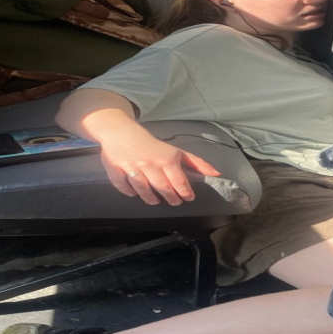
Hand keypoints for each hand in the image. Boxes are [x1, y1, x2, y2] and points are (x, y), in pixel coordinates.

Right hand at [99, 133, 220, 205]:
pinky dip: (130, 192)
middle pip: (163, 189)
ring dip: (151, 199)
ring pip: (144, 191)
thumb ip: (196, 163)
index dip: (185, 193)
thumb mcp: (176, 151)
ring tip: (156, 199)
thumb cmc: (151, 145)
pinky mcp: (116, 170)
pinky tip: (136, 192)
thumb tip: (216, 173)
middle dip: (171, 198)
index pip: (179, 182)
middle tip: (174, 201)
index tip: (188, 197)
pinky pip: (125, 188)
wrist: (121, 132)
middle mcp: (150, 164)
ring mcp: (132, 168)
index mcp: (166, 159)